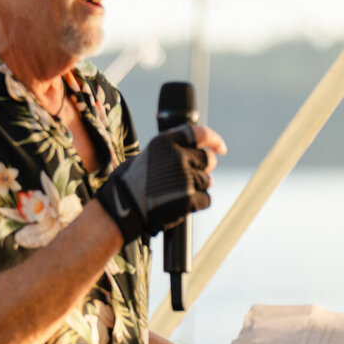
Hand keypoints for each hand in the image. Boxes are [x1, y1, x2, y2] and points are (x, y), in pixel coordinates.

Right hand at [96, 124, 226, 242]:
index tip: (221, 149)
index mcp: (165, 142)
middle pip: (207, 159)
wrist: (122, 209)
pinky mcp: (189, 199)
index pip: (199, 134)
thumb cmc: (132, 184)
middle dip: (204, 168)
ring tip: (178, 193)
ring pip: (208, 181)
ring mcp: (184, 178)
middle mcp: (177, 157)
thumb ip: (171, 151)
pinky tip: (182, 205)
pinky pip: (206, 200)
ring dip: (199, 187)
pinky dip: (198, 203)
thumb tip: (199, 152)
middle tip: (191, 177)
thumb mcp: (148, 156)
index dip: (214, 140)